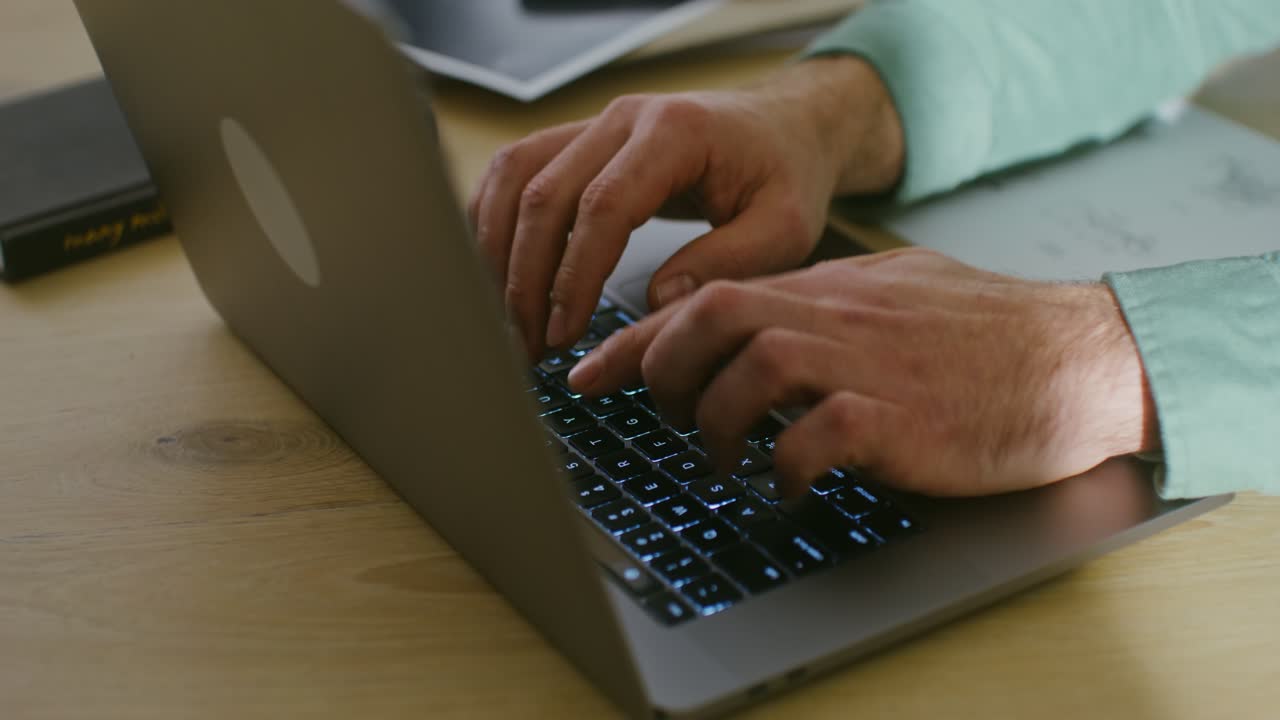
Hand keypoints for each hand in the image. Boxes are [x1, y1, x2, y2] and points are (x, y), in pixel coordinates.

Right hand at [468, 57, 903, 359]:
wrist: (784, 127)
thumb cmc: (785, 175)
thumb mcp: (785, 227)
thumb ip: (726, 261)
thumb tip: (658, 301)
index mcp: (675, 132)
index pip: (602, 204)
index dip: (574, 274)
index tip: (563, 333)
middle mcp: (623, 118)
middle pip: (543, 192)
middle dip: (524, 277)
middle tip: (527, 346)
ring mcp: (594, 124)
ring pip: (514, 176)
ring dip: (497, 251)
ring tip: (507, 320)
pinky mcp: (579, 140)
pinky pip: (515, 171)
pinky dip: (492, 220)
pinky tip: (496, 273)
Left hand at [567, 249, 1159, 496]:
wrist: (1079, 358)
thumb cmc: (988, 330)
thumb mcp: (897, 290)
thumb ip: (824, 299)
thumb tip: (758, 315)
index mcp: (828, 288)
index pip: (706, 297)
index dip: (634, 341)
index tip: (586, 375)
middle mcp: (836, 317)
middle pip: (710, 319)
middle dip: (663, 372)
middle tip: (668, 418)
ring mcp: (866, 366)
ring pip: (749, 373)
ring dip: (715, 424)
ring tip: (724, 459)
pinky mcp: (901, 420)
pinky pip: (816, 438)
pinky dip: (785, 469)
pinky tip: (789, 485)